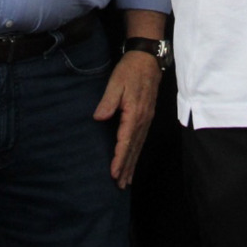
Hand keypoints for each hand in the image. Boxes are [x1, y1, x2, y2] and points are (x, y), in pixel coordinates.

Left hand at [94, 51, 160, 188]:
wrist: (147, 60)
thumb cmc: (130, 70)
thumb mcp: (115, 83)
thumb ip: (108, 102)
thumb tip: (98, 118)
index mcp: (134, 113)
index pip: (125, 142)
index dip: (119, 159)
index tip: (114, 174)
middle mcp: (143, 120)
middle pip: (134, 149)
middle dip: (127, 168)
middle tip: (120, 186)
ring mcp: (147, 119)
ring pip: (138, 147)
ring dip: (132, 164)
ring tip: (126, 180)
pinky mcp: (147, 117)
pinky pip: (141, 140)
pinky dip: (136, 153)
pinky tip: (133, 160)